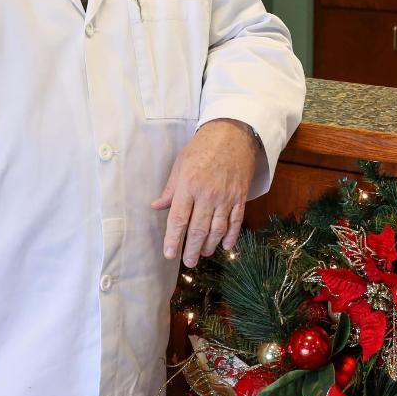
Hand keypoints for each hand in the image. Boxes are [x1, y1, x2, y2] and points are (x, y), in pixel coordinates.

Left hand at [152, 119, 264, 266]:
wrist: (234, 133)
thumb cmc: (203, 147)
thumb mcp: (181, 164)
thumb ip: (170, 190)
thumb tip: (156, 207)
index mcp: (189, 185)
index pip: (179, 219)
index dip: (173, 240)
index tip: (169, 254)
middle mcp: (207, 194)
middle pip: (198, 229)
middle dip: (191, 249)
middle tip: (187, 262)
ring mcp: (226, 197)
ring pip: (218, 230)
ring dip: (209, 245)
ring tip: (202, 254)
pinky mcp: (240, 197)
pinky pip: (236, 221)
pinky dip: (231, 236)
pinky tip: (225, 246)